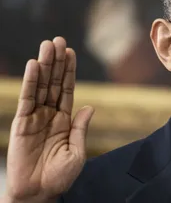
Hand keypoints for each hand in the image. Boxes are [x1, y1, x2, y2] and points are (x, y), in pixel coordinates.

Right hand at [5, 37, 94, 201]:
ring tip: (48, 46)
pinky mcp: (22, 123)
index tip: (70, 52)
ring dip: (45, 65)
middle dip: (57, 62)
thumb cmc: (60, 175)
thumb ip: (80, 128)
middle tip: (58, 40)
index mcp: (65, 120)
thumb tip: (90, 107)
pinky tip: (34, 66)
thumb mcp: (77, 151)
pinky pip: (27, 99)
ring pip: (41, 86)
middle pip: (54, 82)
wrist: (39, 192)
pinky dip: (31, 82)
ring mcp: (36, 117)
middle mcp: (50, 114)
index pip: (67, 90)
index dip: (69, 71)